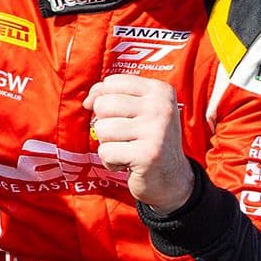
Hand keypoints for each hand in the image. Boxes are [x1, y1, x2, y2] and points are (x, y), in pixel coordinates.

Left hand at [87, 72, 194, 210]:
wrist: (172, 178)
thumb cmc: (147, 140)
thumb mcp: (136, 110)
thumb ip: (111, 96)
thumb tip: (88, 100)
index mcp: (159, 90)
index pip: (111, 83)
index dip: (104, 99)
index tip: (117, 115)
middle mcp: (161, 107)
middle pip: (103, 104)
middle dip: (105, 124)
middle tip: (124, 137)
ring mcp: (156, 130)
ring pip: (101, 129)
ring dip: (108, 144)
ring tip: (127, 150)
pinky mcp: (147, 155)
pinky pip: (106, 152)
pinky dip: (111, 162)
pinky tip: (128, 164)